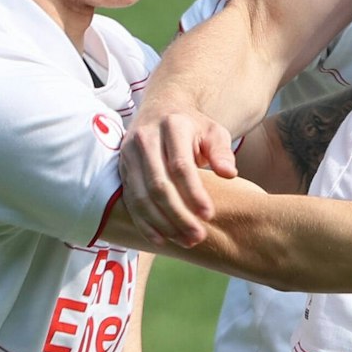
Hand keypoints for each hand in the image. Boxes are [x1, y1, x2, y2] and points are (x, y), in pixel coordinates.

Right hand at [119, 107, 239, 247]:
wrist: (162, 110)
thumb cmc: (194, 127)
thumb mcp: (214, 132)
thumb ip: (222, 152)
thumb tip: (229, 173)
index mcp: (171, 127)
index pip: (180, 166)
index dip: (194, 193)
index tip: (209, 215)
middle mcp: (144, 139)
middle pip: (158, 185)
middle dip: (178, 215)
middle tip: (197, 236)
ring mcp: (128, 155)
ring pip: (140, 196)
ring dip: (162, 224)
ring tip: (185, 241)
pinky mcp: (122, 170)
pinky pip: (130, 201)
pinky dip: (144, 222)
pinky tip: (161, 239)